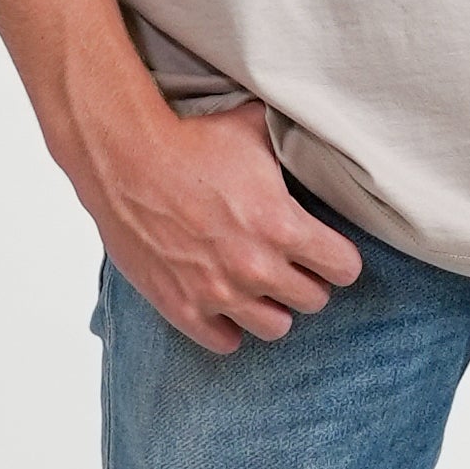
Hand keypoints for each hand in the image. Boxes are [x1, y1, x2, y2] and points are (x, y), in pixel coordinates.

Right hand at [86, 102, 361, 351]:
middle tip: (290, 265)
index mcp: (281, 225)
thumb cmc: (189, 140)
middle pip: (314, 300)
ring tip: (259, 287)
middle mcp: (255, 266)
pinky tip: (224, 304)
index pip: (345, 268)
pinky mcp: (181, 306)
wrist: (124, 158)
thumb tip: (311, 126)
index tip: (326, 251)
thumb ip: (289, 143)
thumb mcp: (253, 132)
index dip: (339, 258)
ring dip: (272, 307)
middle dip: (307, 280)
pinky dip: (227, 326)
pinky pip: (224, 342)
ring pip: (276, 328)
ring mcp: (218, 291)